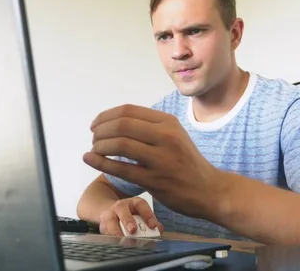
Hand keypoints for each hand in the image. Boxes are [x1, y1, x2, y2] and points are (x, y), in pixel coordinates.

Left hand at [83, 104, 224, 219]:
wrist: (209, 190)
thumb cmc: (187, 163)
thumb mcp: (175, 135)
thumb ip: (150, 127)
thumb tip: (117, 121)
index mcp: (168, 122)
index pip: (128, 111)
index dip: (106, 116)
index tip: (96, 124)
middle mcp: (166, 136)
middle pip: (122, 125)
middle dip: (100, 130)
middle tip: (94, 138)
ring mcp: (161, 159)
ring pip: (120, 144)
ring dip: (100, 145)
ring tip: (94, 149)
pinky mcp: (155, 180)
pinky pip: (121, 169)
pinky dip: (101, 163)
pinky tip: (90, 159)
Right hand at [99, 196, 163, 235]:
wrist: (112, 211)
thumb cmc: (131, 214)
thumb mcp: (142, 214)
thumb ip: (151, 221)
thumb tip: (159, 229)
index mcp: (133, 202)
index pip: (141, 204)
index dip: (147, 214)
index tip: (153, 226)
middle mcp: (120, 206)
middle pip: (122, 209)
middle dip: (127, 220)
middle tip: (133, 230)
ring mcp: (109, 215)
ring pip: (110, 222)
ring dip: (116, 231)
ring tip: (122, 240)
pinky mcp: (103, 225)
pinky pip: (105, 232)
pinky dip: (110, 238)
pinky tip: (116, 243)